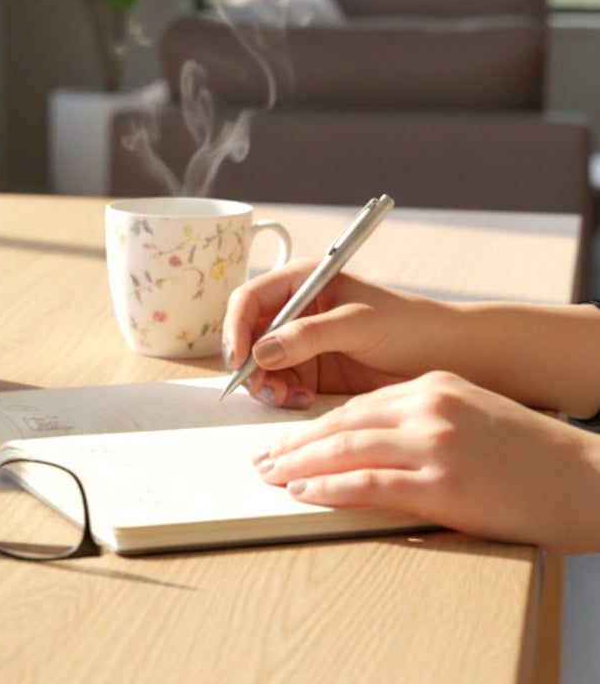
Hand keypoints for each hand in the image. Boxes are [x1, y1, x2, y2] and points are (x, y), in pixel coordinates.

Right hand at [223, 262, 449, 408]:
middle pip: (247, 334)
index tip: (239, 356)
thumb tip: (261, 351)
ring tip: (284, 396)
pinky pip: (279, 385)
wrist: (448, 359)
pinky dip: (281, 395)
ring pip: (259, 364)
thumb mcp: (359, 323)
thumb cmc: (411, 325)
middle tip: (262, 386)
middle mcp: (295, 312)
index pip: (250, 299)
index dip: (236, 326)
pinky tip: (302, 400)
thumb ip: (309, 335)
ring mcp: (301, 344)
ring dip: (263, 382)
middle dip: (248, 361)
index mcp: (302, 283)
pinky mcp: (312, 373)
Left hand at [252, 371, 599, 553]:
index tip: (289, 439)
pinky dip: (328, 488)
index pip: (357, 404)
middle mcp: (428, 407)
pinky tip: (303, 493)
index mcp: (434, 386)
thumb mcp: (472, 416)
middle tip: (264, 458)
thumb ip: (423, 421)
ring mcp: (434, 445)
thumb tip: (371, 447)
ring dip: (299, 464)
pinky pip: (367, 484)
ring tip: (271, 477)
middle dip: (296, 443)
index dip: (316, 424)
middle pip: (341, 422)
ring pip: (345, 450)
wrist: (591, 482)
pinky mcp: (442, 484)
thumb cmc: (535, 459)